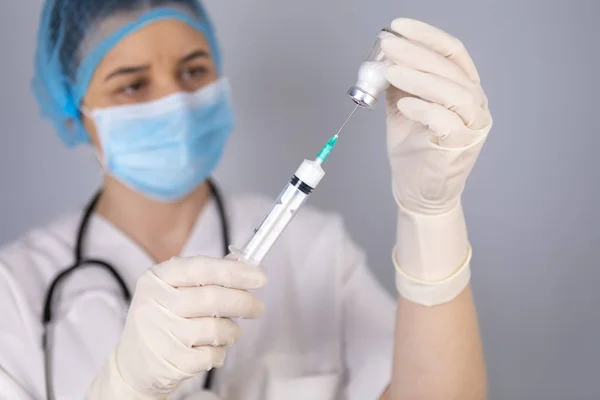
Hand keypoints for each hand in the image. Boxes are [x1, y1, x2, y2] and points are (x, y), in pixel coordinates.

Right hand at [87, 256, 266, 398]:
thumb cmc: (162, 320)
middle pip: (212, 298)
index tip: (260, 277)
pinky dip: (220, 353)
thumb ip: (206, 276)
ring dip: (232, 331)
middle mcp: (154, 303)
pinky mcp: (168, 361)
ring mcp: (159, 334)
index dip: (234, 271)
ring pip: (215, 328)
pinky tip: (212, 349)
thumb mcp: (173, 291)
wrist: (133, 366)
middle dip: (244, 302)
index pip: (201, 268)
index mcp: (156, 278)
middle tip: (257, 308)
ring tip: (231, 332)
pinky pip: (211, 354)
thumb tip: (243, 264)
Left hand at [381, 19, 491, 305]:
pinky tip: (402, 103)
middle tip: (388, 44)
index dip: (426, 36)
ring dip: (420, 77)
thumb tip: (383, 56)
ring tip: (391, 71)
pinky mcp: (461, 146)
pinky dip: (424, 108)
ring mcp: (472, 125)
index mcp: (462, 87)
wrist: (417, 192)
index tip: (398, 26)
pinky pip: (446, 121)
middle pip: (449, 68)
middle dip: (416, 52)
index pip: (451, 52)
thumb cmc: (413, 150)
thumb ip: (398, 83)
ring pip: (453, 91)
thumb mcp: (402, 108)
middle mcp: (474, 103)